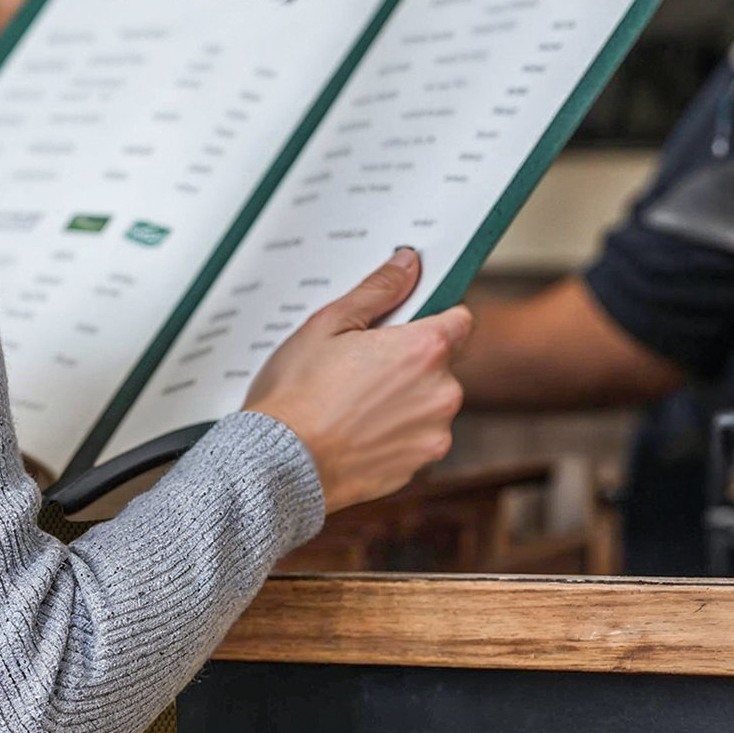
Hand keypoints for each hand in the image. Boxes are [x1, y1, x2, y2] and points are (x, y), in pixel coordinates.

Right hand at [243, 249, 472, 514]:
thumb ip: (377, 291)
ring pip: (426, 409)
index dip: (429, 322)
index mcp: (426, 348)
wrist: (274, 467)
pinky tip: (353, 439)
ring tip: (352, 412)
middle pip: (441, 368)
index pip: (459, 321)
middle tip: (358, 376)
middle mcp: (443, 392)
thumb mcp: (327, 326)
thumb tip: (408, 263)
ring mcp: (432, 435)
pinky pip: (411, 444)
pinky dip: (390, 441)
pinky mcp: (415, 469)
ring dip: (402, 407)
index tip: (399, 333)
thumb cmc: (294, 396)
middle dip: (409, 368)